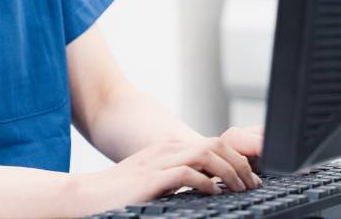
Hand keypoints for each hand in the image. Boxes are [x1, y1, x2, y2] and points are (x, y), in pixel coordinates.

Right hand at [70, 129, 264, 215]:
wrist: (88, 195)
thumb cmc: (120, 193)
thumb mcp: (155, 180)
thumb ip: (179, 177)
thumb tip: (210, 186)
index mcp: (169, 148)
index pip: (213, 143)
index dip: (237, 159)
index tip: (250, 178)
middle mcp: (166, 149)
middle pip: (216, 144)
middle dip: (240, 163)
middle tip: (253, 183)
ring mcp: (159, 162)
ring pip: (207, 154)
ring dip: (229, 171)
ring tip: (241, 188)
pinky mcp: (152, 178)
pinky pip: (188, 173)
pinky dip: (206, 182)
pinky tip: (215, 193)